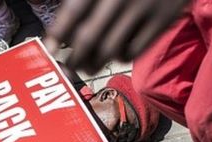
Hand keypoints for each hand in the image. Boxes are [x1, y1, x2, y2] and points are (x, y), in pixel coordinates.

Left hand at [44, 0, 189, 73]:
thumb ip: (79, 0)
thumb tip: (50, 21)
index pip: (73, 12)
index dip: (57, 35)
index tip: (49, 50)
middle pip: (88, 38)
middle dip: (74, 59)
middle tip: (70, 66)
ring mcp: (142, 8)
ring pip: (109, 50)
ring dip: (94, 64)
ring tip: (89, 66)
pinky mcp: (162, 20)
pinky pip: (133, 52)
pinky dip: (119, 58)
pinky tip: (115, 53)